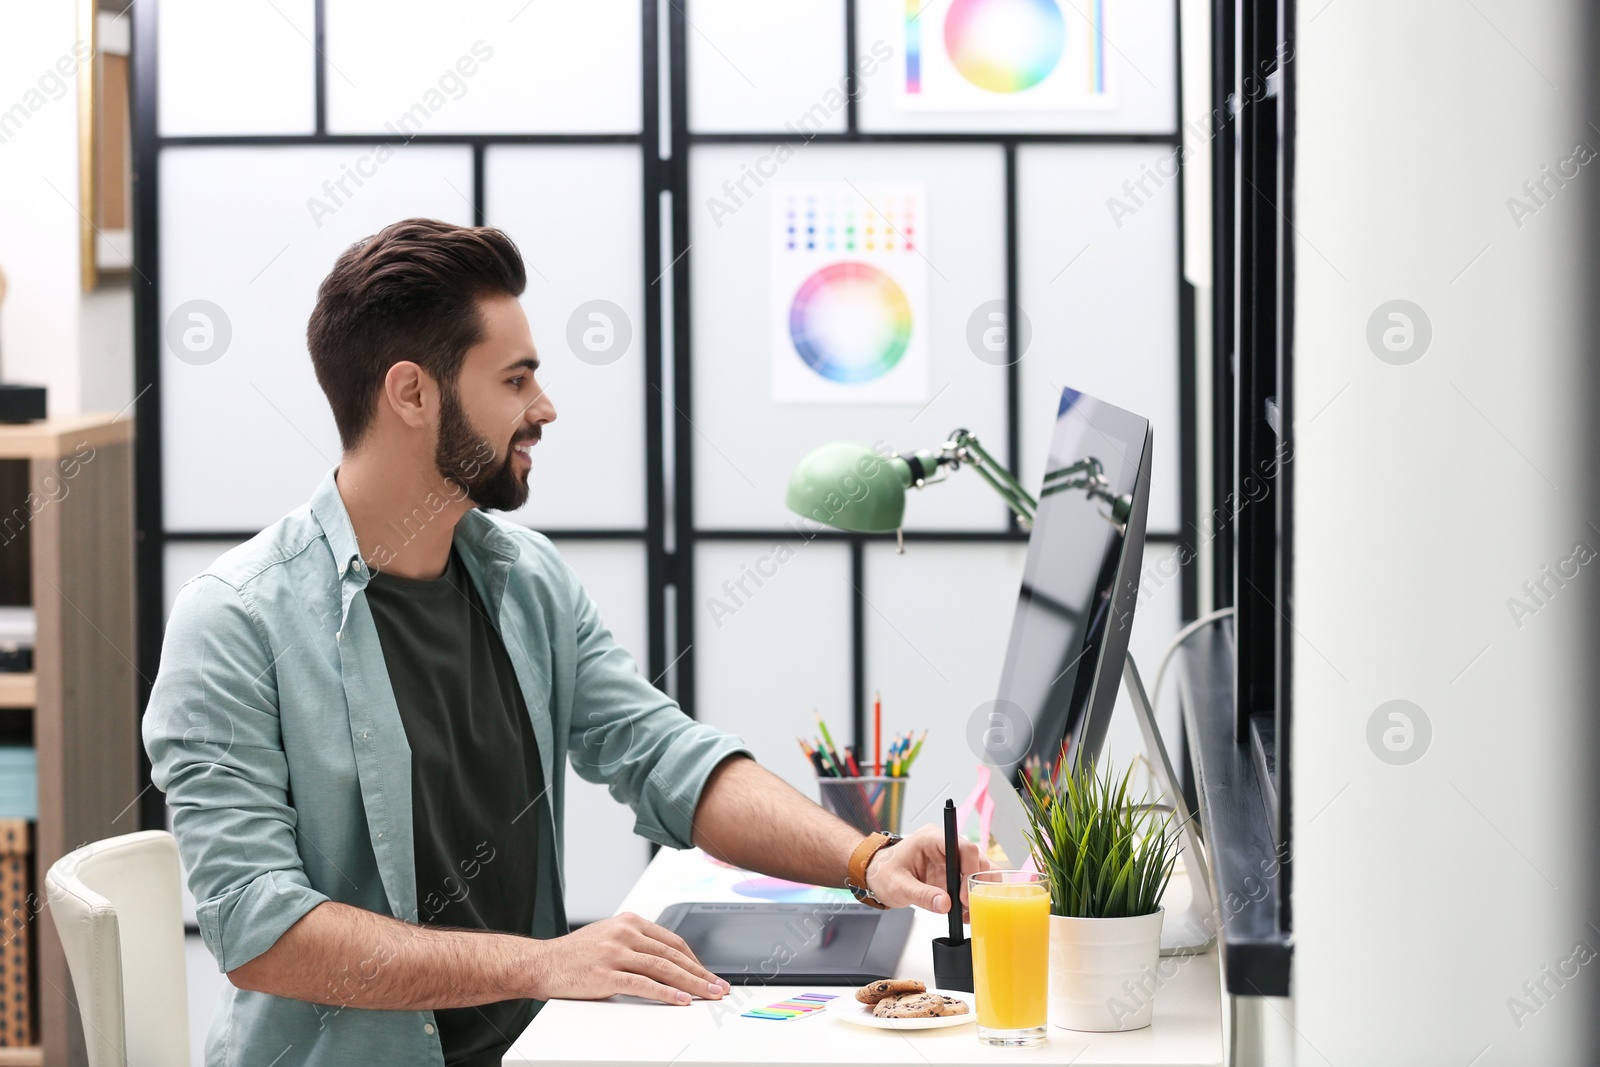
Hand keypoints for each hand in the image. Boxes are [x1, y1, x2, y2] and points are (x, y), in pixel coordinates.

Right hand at [525, 912, 731, 1005]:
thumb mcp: (609, 936)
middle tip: (719, 987)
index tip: (708, 973)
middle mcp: (625, 933)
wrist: (542, 963)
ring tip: (708, 995)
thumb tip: (668, 962)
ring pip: (663, 968)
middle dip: (700, 973)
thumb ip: (636, 943)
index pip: (672, 941)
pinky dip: (666, 993)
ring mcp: (615, 953)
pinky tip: (681, 999)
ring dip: (691, 983)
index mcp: (629, 921)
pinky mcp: (606, 974)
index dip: (694, 960)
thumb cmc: (575, 954)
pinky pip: (643, 984)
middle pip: (673, 955)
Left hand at [863, 823, 992, 918]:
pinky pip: (971, 882)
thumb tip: (945, 904)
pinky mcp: (952, 872)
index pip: (964, 848)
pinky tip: (965, 912)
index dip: (970, 871)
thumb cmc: (884, 873)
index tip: (964, 896)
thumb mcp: (898, 886)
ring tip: (967, 912)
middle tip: (969, 906)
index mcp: (932, 839)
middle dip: (978, 884)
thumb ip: (922, 895)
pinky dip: (972, 897)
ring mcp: (951, 859)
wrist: (878, 876)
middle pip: (977, 858)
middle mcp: (946, 845)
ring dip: (978, 892)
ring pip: (979, 870)